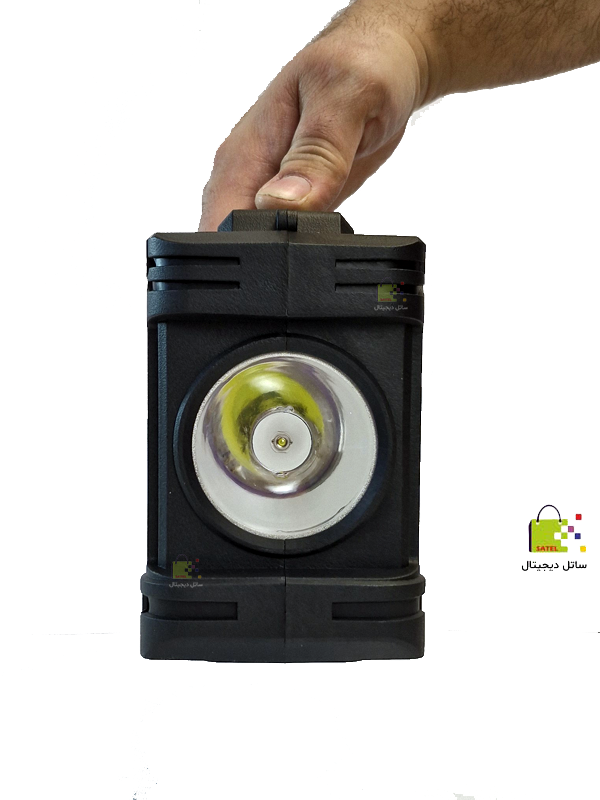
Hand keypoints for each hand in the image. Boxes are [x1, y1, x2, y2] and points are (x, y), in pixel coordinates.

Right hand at [199, 22, 429, 230]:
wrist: (384, 58)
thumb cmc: (362, 62)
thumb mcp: (344, 99)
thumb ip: (316, 156)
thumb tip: (282, 203)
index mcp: (244, 154)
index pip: (219, 228)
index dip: (249, 253)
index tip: (288, 243)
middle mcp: (247, 178)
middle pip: (240, 248)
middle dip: (275, 257)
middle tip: (322, 215)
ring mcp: (269, 192)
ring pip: (268, 247)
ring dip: (297, 245)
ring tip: (331, 199)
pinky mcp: (294, 202)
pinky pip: (292, 237)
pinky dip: (313, 236)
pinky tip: (334, 207)